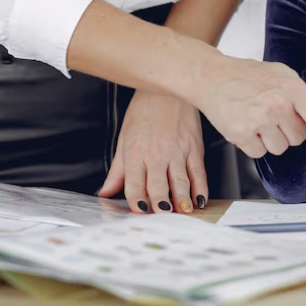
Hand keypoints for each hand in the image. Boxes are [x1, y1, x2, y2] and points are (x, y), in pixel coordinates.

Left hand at [98, 91, 206, 214]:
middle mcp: (157, 155)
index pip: (135, 184)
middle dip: (161, 205)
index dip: (137, 201)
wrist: (167, 88)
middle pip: (159, 186)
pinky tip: (199, 200)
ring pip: (180, 182)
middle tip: (163, 217)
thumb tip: (105, 192)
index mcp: (136, 154)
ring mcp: (178, 152)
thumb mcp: (124, 139)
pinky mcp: (194, 148)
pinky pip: (199, 172)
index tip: (139, 212)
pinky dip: (200, 188)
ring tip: (182, 213)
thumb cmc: (144, 111)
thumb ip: (117, 170)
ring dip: (181, 200)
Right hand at [193, 53, 305, 158]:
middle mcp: (278, 104)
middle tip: (272, 115)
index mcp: (292, 88)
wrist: (212, 76)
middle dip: (288, 131)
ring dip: (270, 139)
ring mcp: (259, 120)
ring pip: (280, 148)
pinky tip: (245, 125)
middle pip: (298, 138)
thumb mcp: (281, 74)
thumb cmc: (246, 75)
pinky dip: (252, 144)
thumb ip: (301, 96)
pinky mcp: (242, 134)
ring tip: (257, 119)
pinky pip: (259, 153)